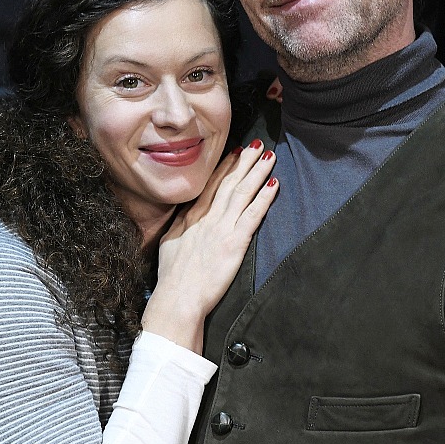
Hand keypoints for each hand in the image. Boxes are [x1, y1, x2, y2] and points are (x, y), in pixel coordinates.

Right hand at [142, 140, 277, 352]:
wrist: (177, 298)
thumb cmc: (171, 278)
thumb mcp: (169, 244)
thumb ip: (180, 227)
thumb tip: (185, 217)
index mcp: (191, 217)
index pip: (211, 185)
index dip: (226, 166)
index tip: (236, 152)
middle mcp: (207, 218)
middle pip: (229, 183)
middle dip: (245, 162)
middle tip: (259, 145)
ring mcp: (221, 228)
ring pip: (243, 193)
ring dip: (257, 172)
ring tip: (270, 156)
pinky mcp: (234, 243)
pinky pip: (253, 215)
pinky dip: (264, 198)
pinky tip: (274, 185)